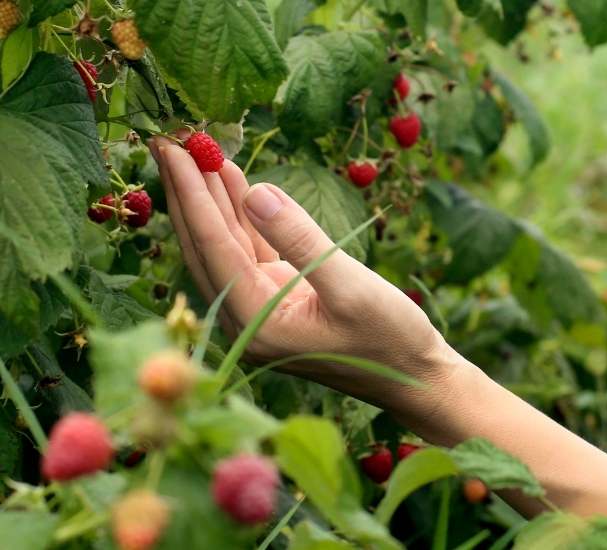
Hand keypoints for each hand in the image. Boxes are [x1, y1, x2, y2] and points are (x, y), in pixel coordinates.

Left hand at [148, 137, 459, 415]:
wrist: (409, 373)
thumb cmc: (389, 337)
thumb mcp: (351, 287)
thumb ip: (301, 240)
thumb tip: (256, 192)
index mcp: (257, 323)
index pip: (214, 248)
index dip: (193, 195)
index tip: (175, 149)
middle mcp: (245, 318)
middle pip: (204, 246)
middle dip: (187, 192)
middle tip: (169, 139)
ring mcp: (258, 307)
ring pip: (222, 245)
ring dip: (211, 199)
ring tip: (198, 150)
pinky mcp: (274, 296)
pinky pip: (247, 249)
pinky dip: (240, 214)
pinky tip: (232, 181)